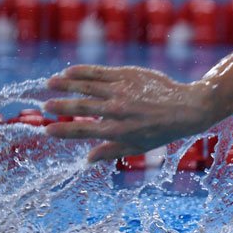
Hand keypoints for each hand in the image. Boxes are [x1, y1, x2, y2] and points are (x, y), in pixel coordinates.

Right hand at [44, 65, 213, 161]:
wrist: (188, 108)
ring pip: (86, 85)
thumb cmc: (162, 131)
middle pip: (81, 107)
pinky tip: (68, 72)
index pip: (83, 132)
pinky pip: (99, 72)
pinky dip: (81, 72)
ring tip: (49, 84)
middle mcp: (118, 110)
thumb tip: (86, 160)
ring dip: (65, 84)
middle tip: (45, 107)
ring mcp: (122, 91)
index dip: (63, 131)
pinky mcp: (128, 75)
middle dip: (60, 107)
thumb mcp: (139, 147)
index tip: (47, 130)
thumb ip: (111, 152)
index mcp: (119, 131)